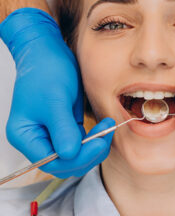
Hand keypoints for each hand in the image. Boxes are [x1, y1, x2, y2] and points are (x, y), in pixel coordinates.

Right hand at [0, 8, 113, 176]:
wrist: (48, 53)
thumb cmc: (46, 71)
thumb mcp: (55, 100)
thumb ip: (62, 129)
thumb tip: (71, 154)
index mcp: (26, 135)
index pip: (52, 162)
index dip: (78, 158)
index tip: (99, 144)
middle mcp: (37, 138)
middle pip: (65, 162)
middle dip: (88, 153)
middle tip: (106, 135)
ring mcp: (52, 133)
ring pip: (76, 154)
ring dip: (94, 146)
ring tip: (107, 128)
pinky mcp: (65, 126)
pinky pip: (81, 141)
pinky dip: (93, 139)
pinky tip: (103, 127)